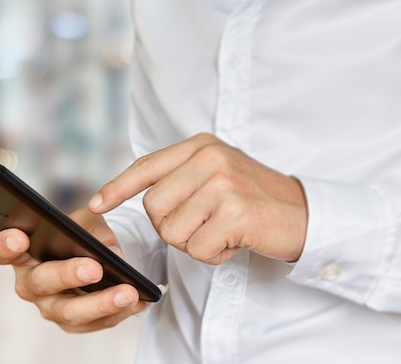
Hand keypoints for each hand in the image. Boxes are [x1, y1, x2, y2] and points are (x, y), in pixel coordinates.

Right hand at [0, 208, 147, 332]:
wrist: (98, 257)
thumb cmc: (83, 235)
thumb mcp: (88, 221)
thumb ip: (93, 229)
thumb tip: (111, 254)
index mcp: (24, 253)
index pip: (3, 251)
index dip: (6, 246)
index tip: (18, 237)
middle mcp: (31, 283)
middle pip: (40, 283)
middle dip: (67, 275)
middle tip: (94, 269)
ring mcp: (51, 306)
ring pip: (70, 312)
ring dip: (101, 302)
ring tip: (127, 291)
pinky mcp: (73, 323)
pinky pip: (95, 323)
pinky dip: (118, 311)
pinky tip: (137, 299)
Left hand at [88, 133, 307, 263]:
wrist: (305, 214)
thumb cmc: (256, 199)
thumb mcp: (218, 174)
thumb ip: (183, 178)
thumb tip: (141, 199)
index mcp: (201, 145)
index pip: (146, 166)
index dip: (117, 187)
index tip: (96, 205)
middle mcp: (209, 158)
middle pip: (153, 207)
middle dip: (172, 227)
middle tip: (204, 225)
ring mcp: (222, 182)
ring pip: (172, 231)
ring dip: (195, 243)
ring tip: (223, 230)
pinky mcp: (233, 211)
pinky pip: (197, 248)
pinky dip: (214, 254)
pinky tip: (235, 241)